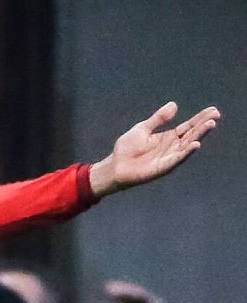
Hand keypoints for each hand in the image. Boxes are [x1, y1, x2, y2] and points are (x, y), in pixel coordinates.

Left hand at [89, 102, 219, 197]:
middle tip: (216, 115)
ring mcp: (167, 158)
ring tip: (211, 125)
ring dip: (199, 136)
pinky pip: (176, 159)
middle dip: (203, 125)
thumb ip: (158, 118)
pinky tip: (196, 144)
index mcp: (168, 138)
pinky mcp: (162, 168)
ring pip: (187, 146)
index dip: (199, 119)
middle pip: (191, 135)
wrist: (114, 166)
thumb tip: (174, 105)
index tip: (212, 110)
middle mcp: (171, 148)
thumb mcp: (143, 128)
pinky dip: (186, 153)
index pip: (188, 127)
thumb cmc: (126, 149)